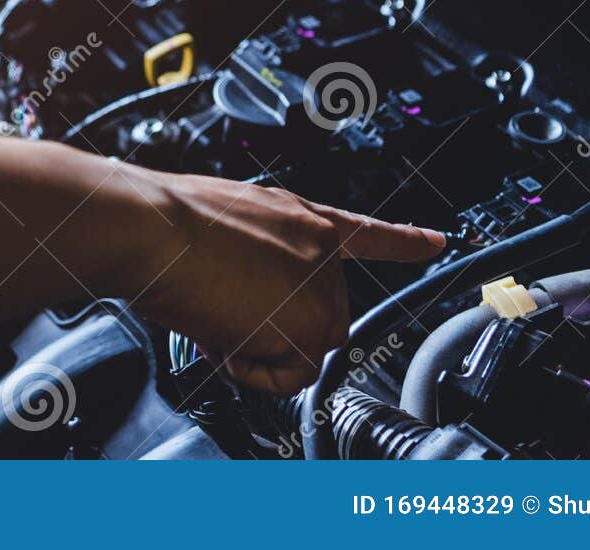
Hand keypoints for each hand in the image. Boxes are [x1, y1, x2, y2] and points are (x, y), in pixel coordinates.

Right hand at [127, 171, 443, 392]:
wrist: (153, 229)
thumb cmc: (165, 224)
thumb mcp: (221, 226)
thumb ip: (252, 255)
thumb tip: (238, 296)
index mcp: (297, 215)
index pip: (362, 232)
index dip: (402, 241)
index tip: (436, 241)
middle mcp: (316, 247)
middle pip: (321, 316)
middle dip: (276, 329)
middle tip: (222, 311)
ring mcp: (318, 286)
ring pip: (303, 349)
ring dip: (258, 348)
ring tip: (214, 317)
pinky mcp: (308, 324)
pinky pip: (289, 374)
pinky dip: (253, 370)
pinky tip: (222, 337)